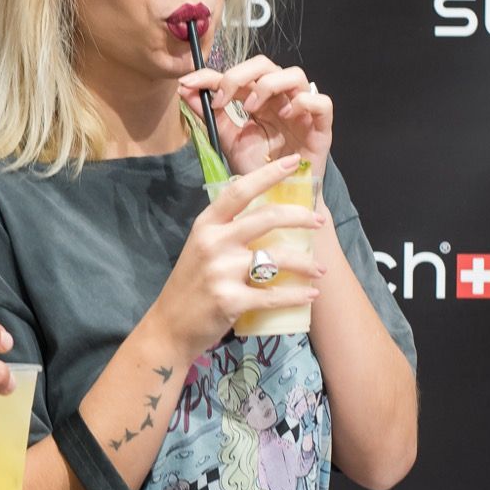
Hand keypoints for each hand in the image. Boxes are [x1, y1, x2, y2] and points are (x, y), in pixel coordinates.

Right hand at [155, 154, 325, 353]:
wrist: (170, 327)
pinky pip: (274, 295)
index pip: (240, 191)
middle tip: (319, 222)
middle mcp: (213, 243)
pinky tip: (311, 294)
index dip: (268, 174)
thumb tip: (268, 214)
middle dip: (300, 217)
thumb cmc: (190, 285)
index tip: (292, 162)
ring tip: (320, 270)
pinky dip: (298, 295)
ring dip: (306, 263)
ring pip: (278, 258)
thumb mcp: (201, 248)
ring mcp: (221, 272)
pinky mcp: (231, 301)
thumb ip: (227, 230)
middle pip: (267, 218)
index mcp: (206, 225)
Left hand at [178, 58, 332, 176]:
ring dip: (268, 85)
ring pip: (295, 75)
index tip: (188, 83)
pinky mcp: (321, 128)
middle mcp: (280, 99)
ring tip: (251, 108)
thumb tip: (184, 89)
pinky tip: (287, 115)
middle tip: (221, 98)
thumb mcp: (227, 139)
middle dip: (239, 74)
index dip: (211, 74)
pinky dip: (305, 102)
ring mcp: (301, 111)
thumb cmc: (257, 169)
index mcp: (259, 99)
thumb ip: (208, 114)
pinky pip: (322, 103)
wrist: (276, 199)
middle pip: (266, 65)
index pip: (238, 74)